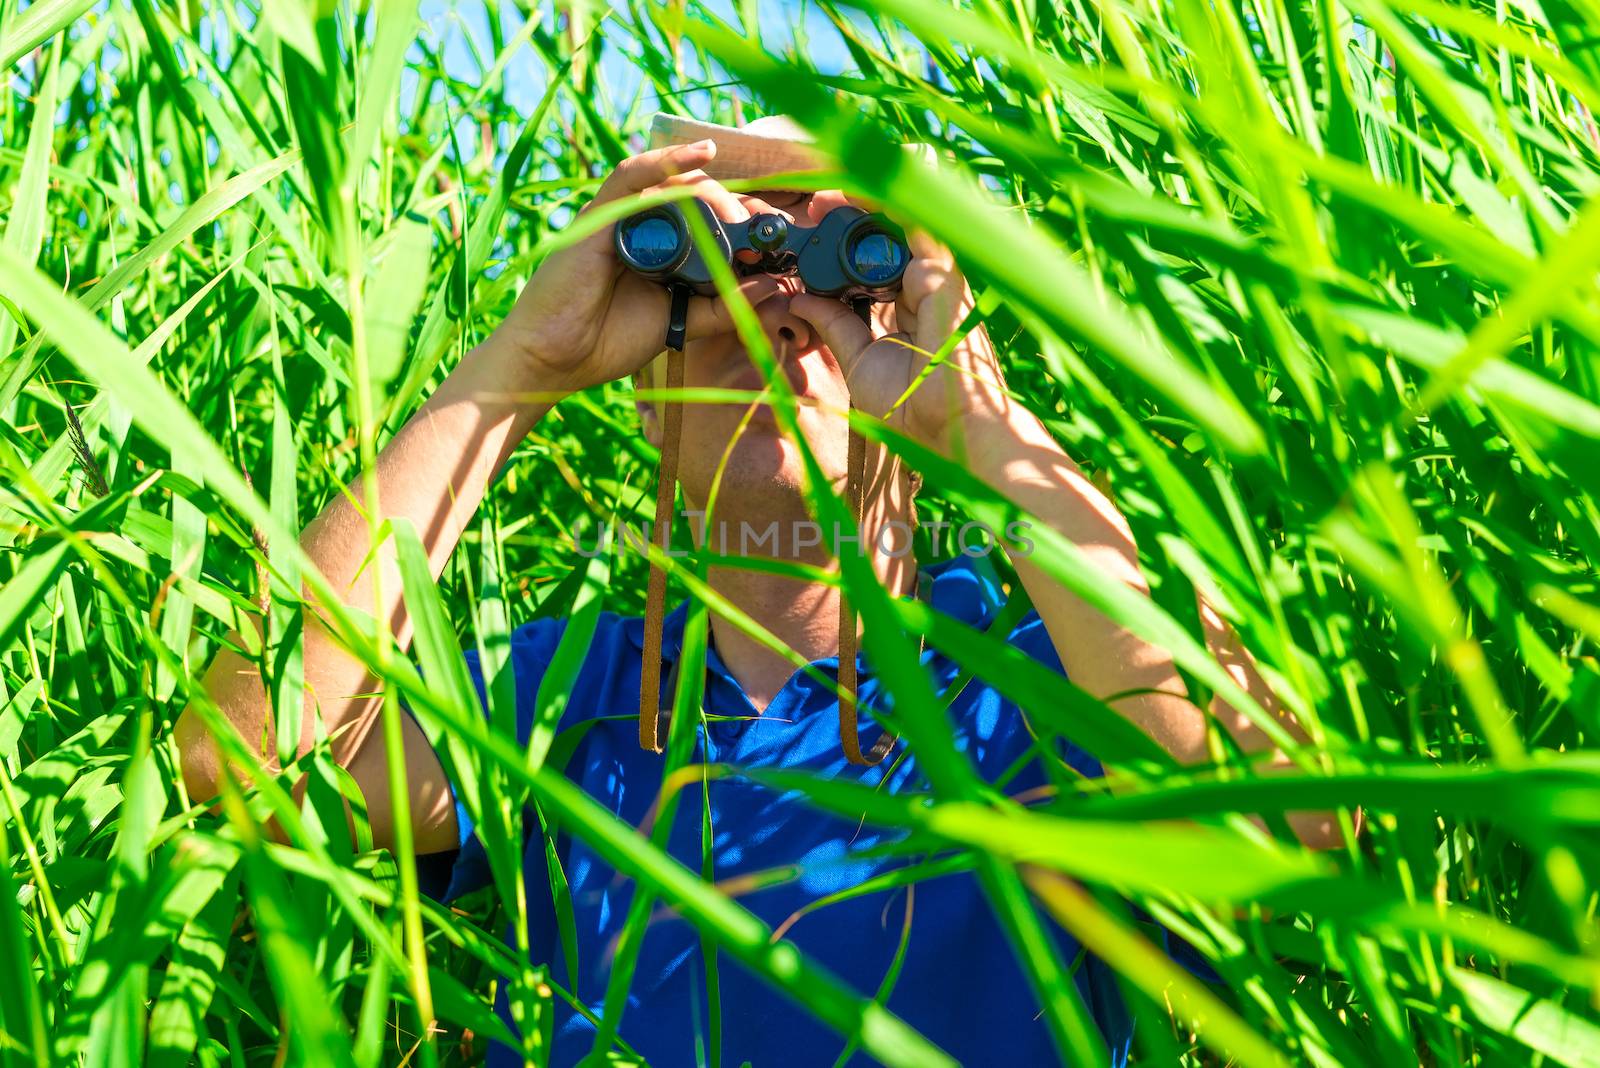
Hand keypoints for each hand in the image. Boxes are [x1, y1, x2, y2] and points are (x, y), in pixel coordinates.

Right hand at [487, 140, 785, 397]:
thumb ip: (723, 306)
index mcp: (661, 247)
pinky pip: (634, 176)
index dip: (746, 223)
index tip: (778, 241)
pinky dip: (666, 160)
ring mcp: (619, 217)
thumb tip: (771, 285)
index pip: (709, 219)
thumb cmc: (607, 341)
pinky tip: (703, 152)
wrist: (556, 360)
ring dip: (717, 196)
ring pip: (675, 185)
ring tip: (743, 219)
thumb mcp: (680, 322)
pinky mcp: (599, 216)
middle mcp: (641, 225)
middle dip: (738, 212)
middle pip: (699, 198)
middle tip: (766, 235)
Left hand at [788, 199, 1009, 451]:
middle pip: (885, 236)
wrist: (948, 425)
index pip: (874, 261)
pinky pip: (917, 224)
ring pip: (902, 223)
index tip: (810, 234)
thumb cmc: (912, 404)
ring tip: (825, 195)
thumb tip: (802, 300)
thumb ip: (834, 325)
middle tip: (812, 206)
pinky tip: (858, 190)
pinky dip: (888, 204)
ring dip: (863, 202)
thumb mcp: (859, 359)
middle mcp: (924, 285)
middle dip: (849, 215)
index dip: (843, 244)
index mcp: (908, 306)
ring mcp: (936, 276)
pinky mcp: (943, 272)